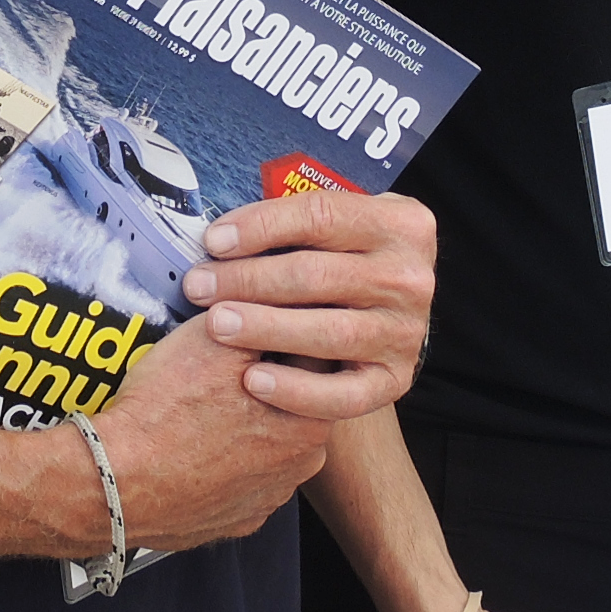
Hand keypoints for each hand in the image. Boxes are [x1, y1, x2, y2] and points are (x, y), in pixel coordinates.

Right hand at [81, 315, 333, 552]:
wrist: (117, 482)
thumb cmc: (165, 410)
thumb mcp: (214, 337)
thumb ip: (259, 314)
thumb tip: (276, 296)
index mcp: (311, 416)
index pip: (312, 354)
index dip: (277, 329)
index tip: (249, 324)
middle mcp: (303, 463)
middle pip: (292, 398)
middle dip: (264, 377)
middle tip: (218, 362)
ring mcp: (271, 497)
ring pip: (267, 440)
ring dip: (246, 420)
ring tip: (200, 403)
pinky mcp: (238, 519)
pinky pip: (241, 476)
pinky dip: (225, 459)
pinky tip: (194, 442)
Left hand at [177, 187, 437, 420]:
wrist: (391, 304)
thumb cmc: (344, 255)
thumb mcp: (338, 224)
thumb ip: (295, 222)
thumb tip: (219, 236)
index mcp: (401, 223)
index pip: (321, 217)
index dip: (262, 226)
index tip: (214, 241)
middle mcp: (411, 278)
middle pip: (318, 276)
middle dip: (249, 280)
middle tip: (199, 287)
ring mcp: (407, 333)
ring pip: (330, 333)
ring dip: (266, 328)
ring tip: (216, 326)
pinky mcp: (396, 380)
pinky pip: (345, 394)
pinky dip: (297, 390)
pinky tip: (253, 380)